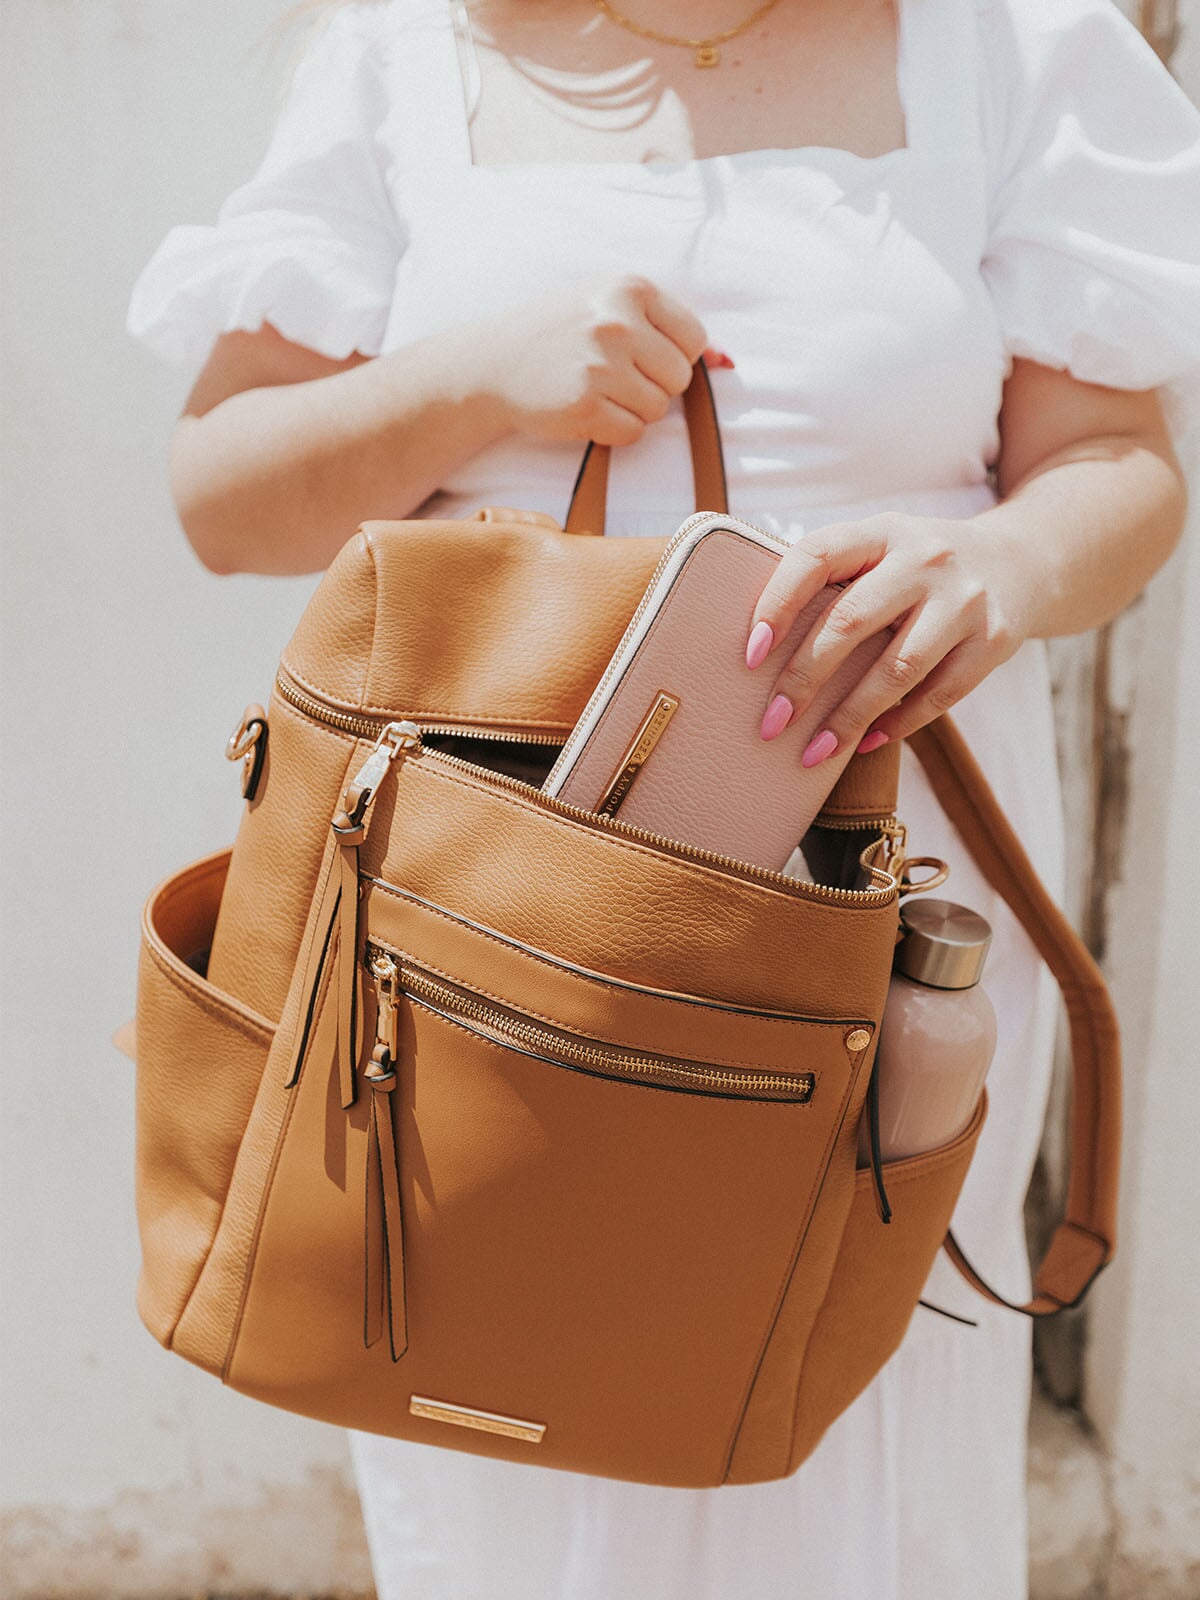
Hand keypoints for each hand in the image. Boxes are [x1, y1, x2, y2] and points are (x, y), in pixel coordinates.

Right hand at [478, 272, 731, 446]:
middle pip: (678, 379)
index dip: (671, 356)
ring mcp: (599, 365)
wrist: (494, 361)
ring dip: (633, 410)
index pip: (693, 339)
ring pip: (658, 410)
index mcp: (630, 289)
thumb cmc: (561, 332)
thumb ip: (666, 325)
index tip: (639, 356)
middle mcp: (616, 322)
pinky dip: (613, 431)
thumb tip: (725, 361)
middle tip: (613, 377)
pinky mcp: (584, 406)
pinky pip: (631, 433)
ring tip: (597, 391)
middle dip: (653, 386)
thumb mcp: (609, 304)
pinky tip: (586, 410)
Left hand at [743, 513, 1030, 759]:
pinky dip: (899, 723)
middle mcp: (925, 559)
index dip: (778, 603)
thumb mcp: (882, 547)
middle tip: (771, 722)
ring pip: (896, 668)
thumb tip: (760, 644)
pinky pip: (939, 694)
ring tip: (813, 752)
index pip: (817, 556)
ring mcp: (964, 600)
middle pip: (851, 622)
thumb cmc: (921, 566)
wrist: (1021, 561)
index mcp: (882, 531)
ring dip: (849, 716)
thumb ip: (834, 577)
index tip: (750, 654)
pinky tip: (866, 742)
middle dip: (804, 678)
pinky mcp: (993, 640)